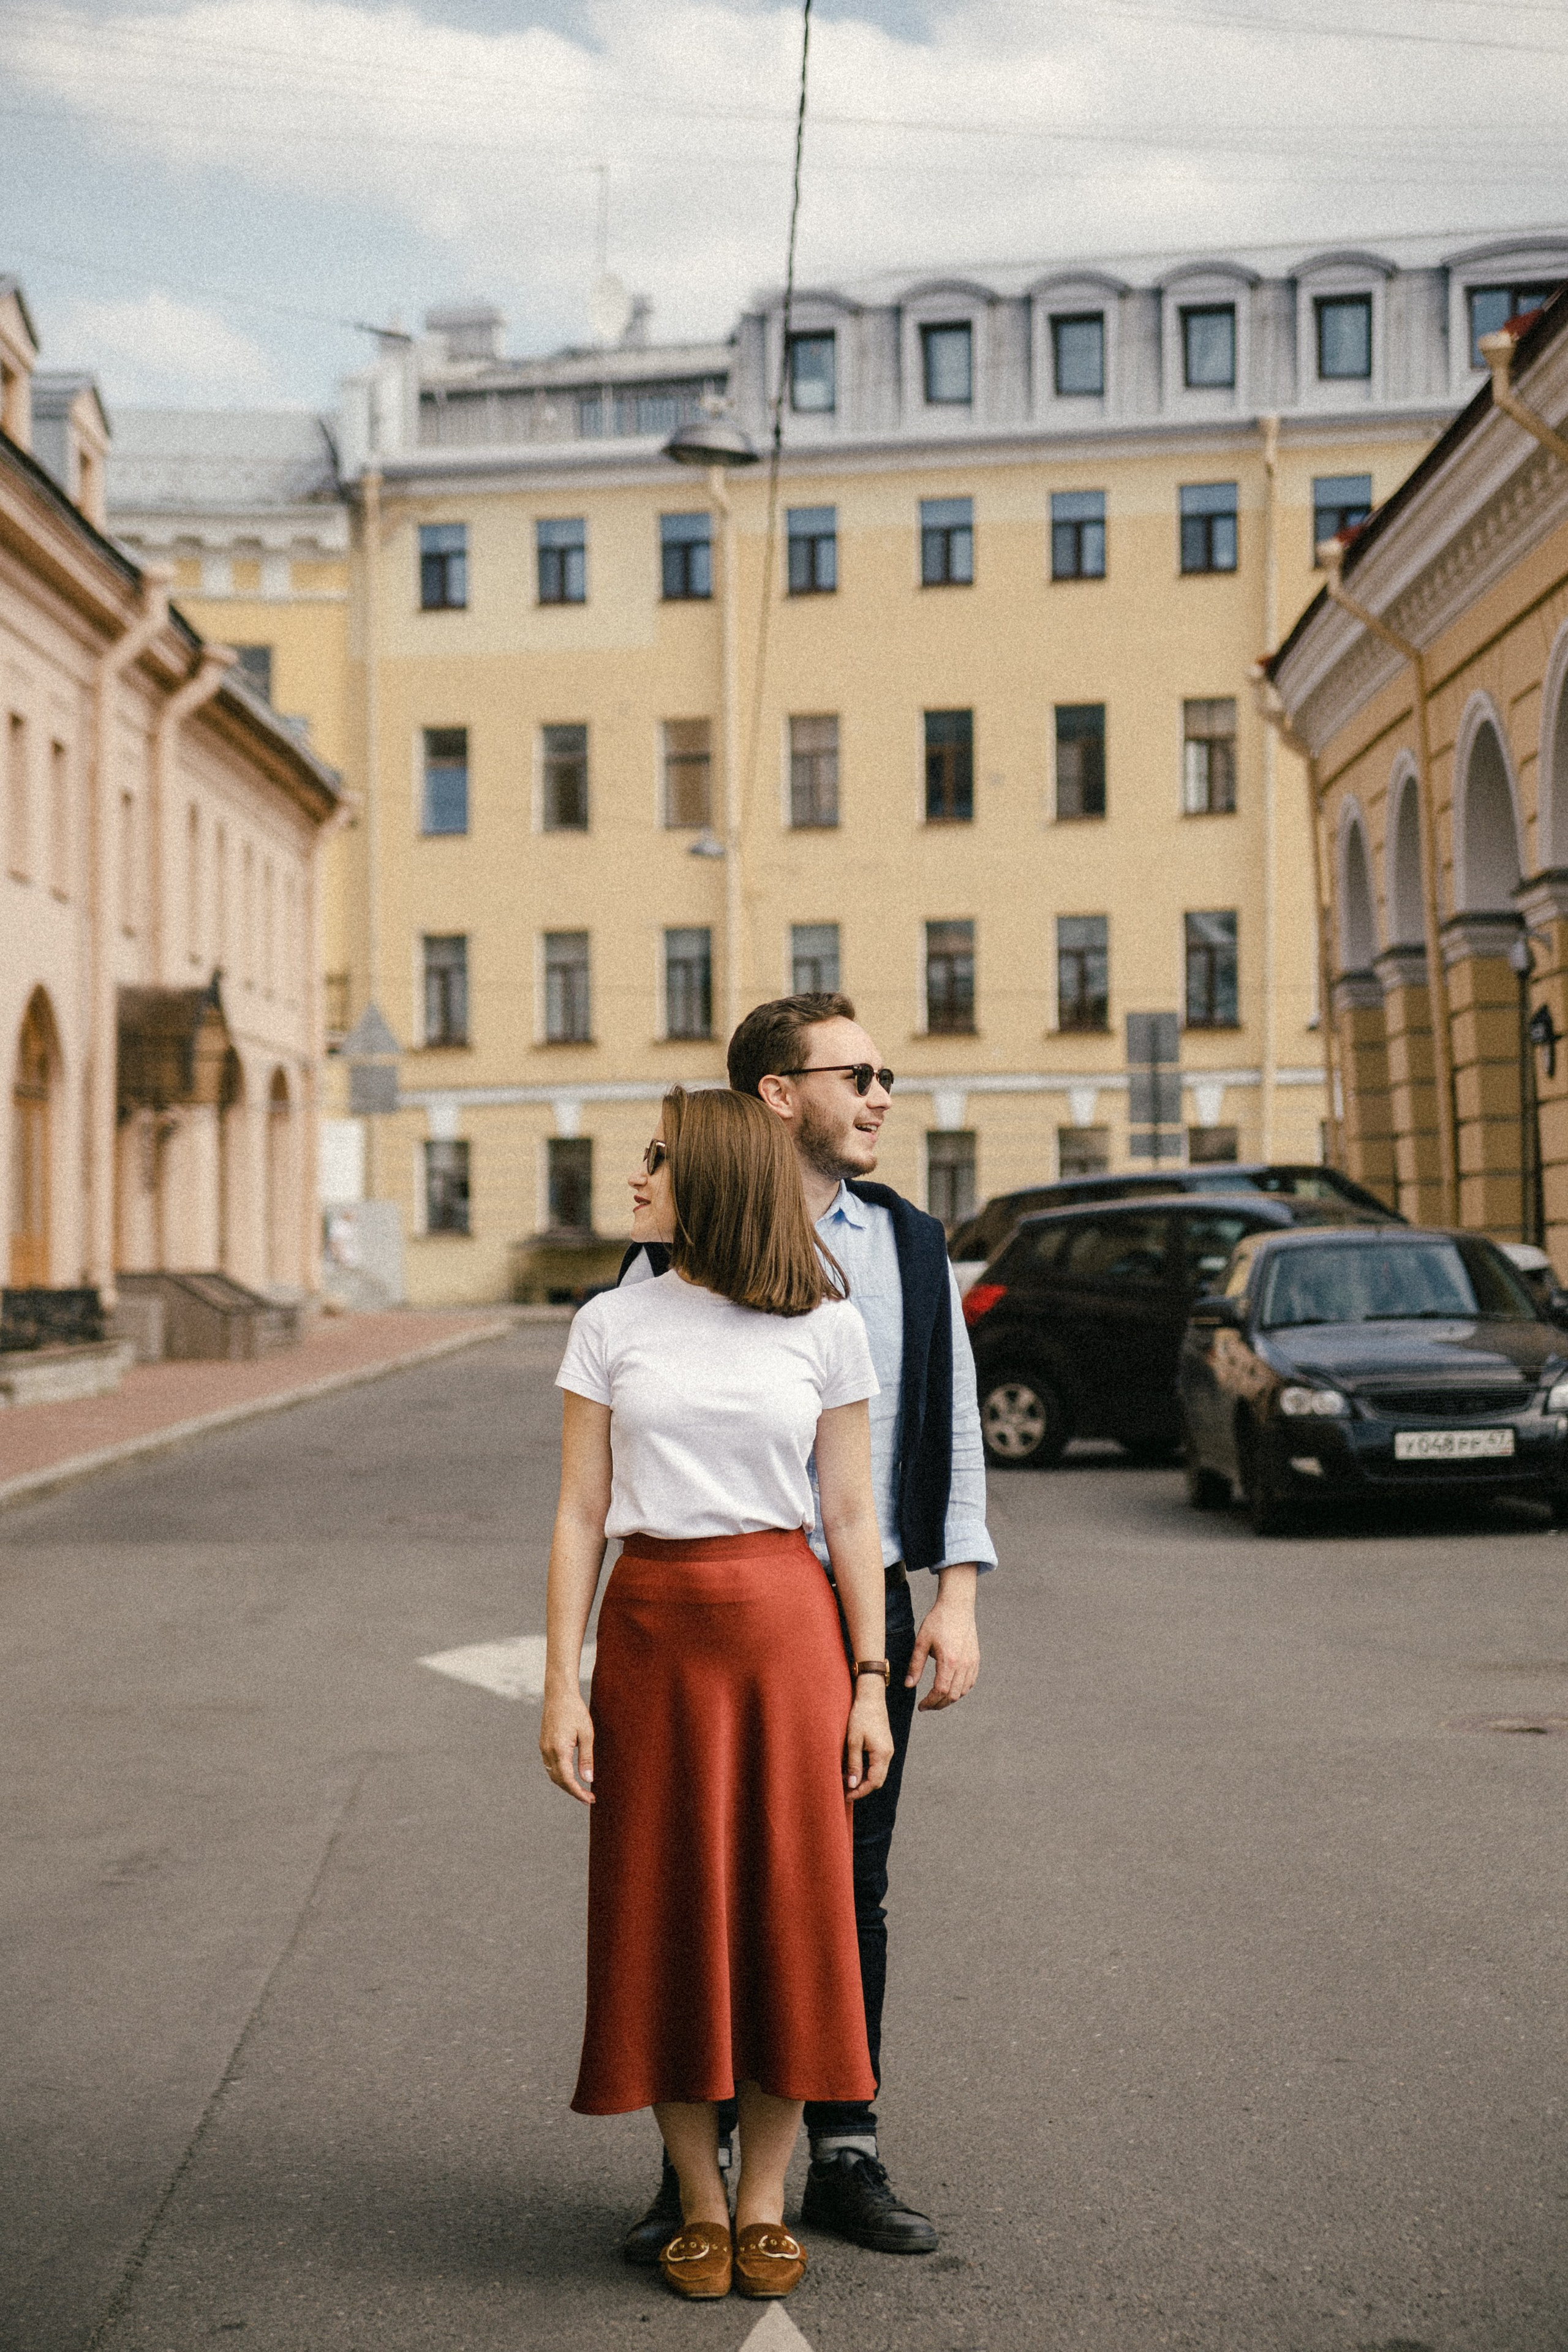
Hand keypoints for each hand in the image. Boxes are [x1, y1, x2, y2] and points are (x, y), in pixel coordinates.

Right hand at [540, 1685, 595, 1803]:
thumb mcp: (586, 1734)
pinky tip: (570, 1774)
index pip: (567, 1780)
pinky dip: (560, 1774)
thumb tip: (588, 1779)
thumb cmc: (575, 1711)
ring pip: (553, 1774)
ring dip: (566, 1784)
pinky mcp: (543, 1744)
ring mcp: (543, 1748)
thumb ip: (586, 1758)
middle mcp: (548, 1751)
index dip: (578, 1792)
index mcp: (559, 1750)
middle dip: (573, 1791)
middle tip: (588, 1798)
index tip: (589, 1799)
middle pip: (559, 1781)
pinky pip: (550, 1766)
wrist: (559, 1693)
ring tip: (581, 1789)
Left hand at [844, 1682, 893, 1798]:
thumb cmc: (861, 1716)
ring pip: (877, 1772)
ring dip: (863, 1779)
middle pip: (877, 1780)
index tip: (846, 1795)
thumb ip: (853, 1764)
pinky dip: (865, 1770)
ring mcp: (887, 1749)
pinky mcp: (883, 1744)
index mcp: (882, 1754)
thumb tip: (852, 1784)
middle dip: (861, 1788)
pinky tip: (853, 1768)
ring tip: (846, 1779)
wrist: (870, 1696)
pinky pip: (876, 1764)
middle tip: (845, 1791)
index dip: (860, 1791)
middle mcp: (888, 1753)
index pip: (874, 1782)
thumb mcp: (853, 1741)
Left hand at [907, 1568, 980, 1711]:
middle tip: (927, 1706)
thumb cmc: (937, 1621)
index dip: (930, 1702)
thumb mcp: (921, 1642)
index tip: (921, 1706)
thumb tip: (909, 1685)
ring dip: (949, 1699)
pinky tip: (950, 1689)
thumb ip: (915, 1665)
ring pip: (963, 1691)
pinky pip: (970, 1683)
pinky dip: (960, 1691)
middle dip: (938, 1704)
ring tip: (937, 1699)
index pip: (941, 1691)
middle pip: (953, 1696)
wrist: (957, 1606)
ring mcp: (972, 1662)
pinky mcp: (975, 1659)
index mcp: (949, 1660)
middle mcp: (964, 1664)